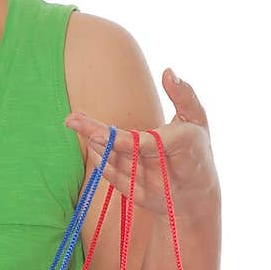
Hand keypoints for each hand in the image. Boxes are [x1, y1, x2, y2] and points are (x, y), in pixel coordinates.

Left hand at [65, 70, 219, 219]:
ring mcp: (149, 187)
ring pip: (114, 163)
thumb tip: (167, 71)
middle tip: (71, 120)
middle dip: (97, 135)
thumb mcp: (198, 120)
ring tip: (75, 122)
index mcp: (182, 146)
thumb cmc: (197, 150)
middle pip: (124, 152)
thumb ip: (184, 95)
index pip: (145, 144)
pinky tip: (90, 142)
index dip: (118, 140)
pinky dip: (100, 160)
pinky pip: (112, 177)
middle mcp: (164, 171)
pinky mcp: (137, 197)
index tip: (95, 132)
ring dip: (94, 143)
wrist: (198, 198)